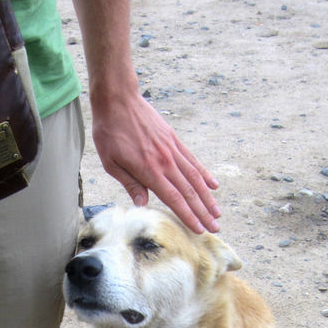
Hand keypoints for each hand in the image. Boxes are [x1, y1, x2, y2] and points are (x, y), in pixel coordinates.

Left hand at [91, 90, 220, 233]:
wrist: (118, 99)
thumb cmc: (110, 132)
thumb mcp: (111, 163)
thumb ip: (130, 184)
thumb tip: (143, 204)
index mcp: (149, 171)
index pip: (174, 199)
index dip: (188, 216)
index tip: (199, 229)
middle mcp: (165, 162)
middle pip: (189, 192)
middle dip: (203, 212)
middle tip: (215, 227)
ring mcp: (172, 150)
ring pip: (195, 178)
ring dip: (208, 197)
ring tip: (218, 212)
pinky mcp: (174, 140)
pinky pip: (193, 160)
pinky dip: (205, 174)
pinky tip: (213, 185)